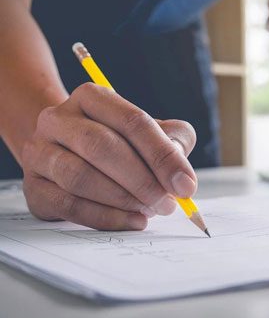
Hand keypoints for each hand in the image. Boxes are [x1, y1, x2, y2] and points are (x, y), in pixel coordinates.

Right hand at [21, 83, 196, 229]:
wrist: (69, 150)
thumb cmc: (119, 139)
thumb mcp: (151, 130)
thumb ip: (173, 142)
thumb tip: (182, 178)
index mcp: (92, 96)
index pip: (132, 121)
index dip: (162, 155)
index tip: (185, 185)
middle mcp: (59, 118)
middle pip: (102, 146)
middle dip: (142, 179)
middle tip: (167, 204)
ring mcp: (40, 152)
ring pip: (80, 177)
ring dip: (122, 199)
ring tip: (150, 210)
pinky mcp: (34, 186)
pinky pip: (68, 205)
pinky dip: (106, 218)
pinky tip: (132, 221)